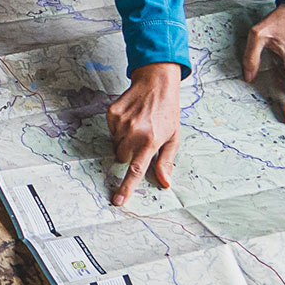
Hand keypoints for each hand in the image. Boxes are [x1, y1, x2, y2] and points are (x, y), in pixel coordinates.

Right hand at [105, 63, 181, 206]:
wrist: (156, 83)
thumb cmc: (168, 112)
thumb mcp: (173, 138)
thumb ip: (166, 162)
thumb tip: (164, 183)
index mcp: (151, 141)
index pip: (136, 170)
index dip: (126, 187)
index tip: (118, 201)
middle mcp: (134, 132)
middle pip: (122, 157)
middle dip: (130, 154)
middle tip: (141, 140)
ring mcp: (121, 122)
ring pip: (116, 144)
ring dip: (124, 140)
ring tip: (137, 126)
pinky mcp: (112, 114)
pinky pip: (111, 131)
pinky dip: (119, 128)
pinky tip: (130, 118)